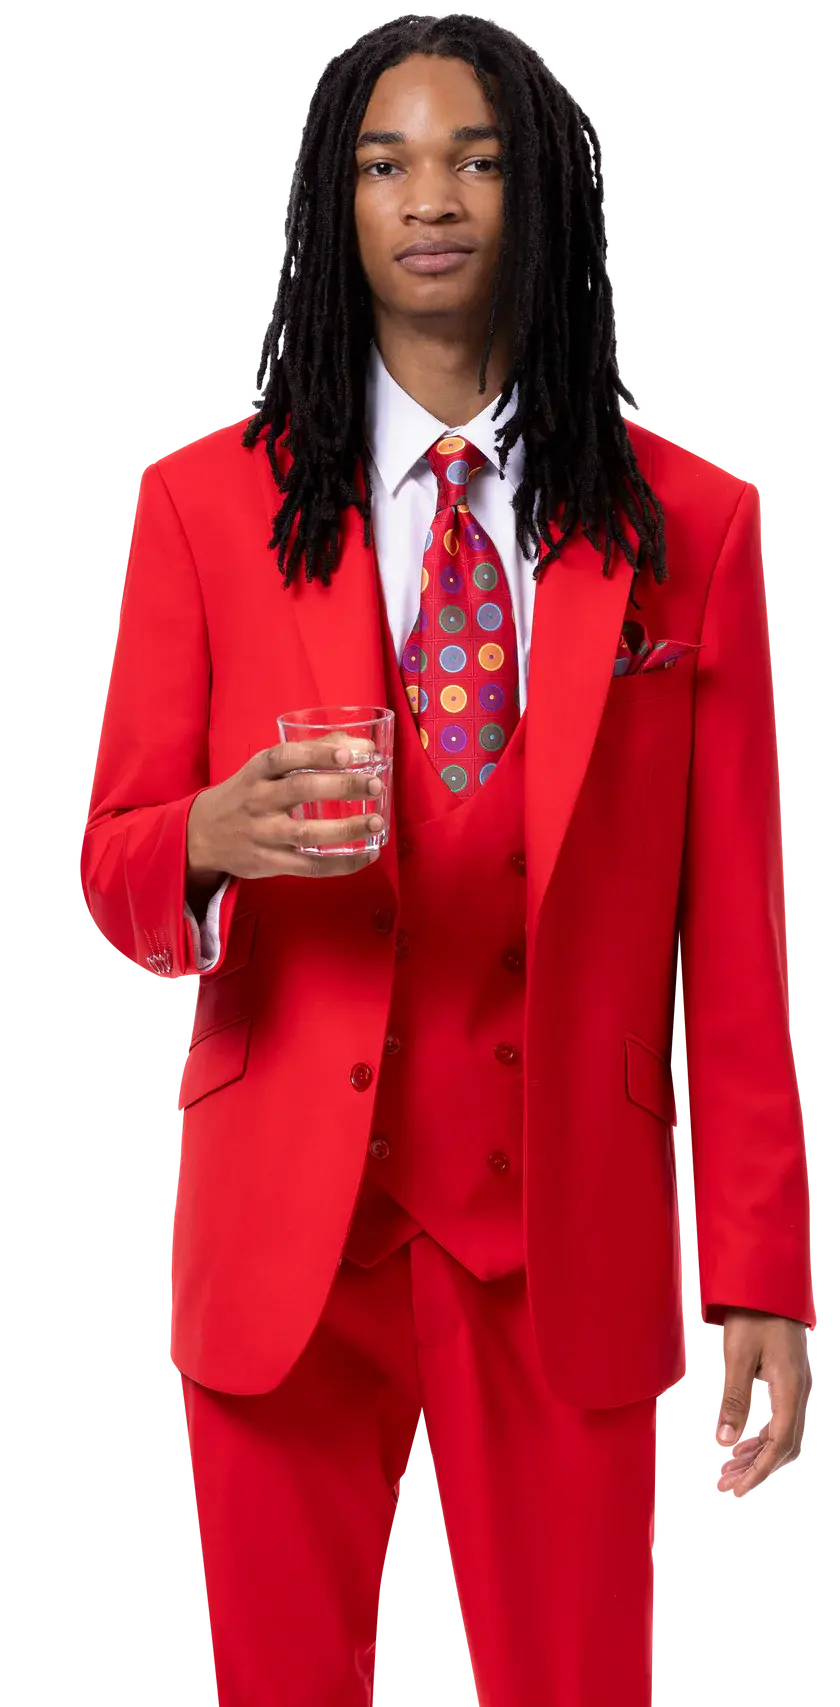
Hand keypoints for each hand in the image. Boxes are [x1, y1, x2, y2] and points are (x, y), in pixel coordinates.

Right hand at [186, 734, 384, 882]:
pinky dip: (342, 863)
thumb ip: (308, 754)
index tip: (350, 753)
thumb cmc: (246, 794)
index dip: (318, 754)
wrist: (202, 835)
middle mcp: (258, 801)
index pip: (285, 757)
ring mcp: (263, 834)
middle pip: (301, 790)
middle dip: (342, 786)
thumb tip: (358, 745)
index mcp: (257, 772)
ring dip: (346, 828)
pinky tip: (367, 854)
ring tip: (377, 822)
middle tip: (375, 784)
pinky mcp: (270, 862)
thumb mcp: (264, 769)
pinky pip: (310, 867)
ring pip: (307, 833)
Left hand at [714, 1307, 811, 1497]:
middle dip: (755, 1467)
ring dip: (756, 1453)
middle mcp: (798, 1391)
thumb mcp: (738, 1354)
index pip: (779, 1443)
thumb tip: (725, 1442)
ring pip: (781, 1433)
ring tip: (728, 1468)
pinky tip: (742, 1442)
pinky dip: (760, 1435)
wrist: (768, 1284)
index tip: (737, 1487)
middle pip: (783, 1444)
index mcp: (790, 1387)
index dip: (758, 1469)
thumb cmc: (752, 1314)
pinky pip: (778, 1418)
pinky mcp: (787, 1379)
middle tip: (727, 1483)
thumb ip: (733, 1398)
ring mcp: (795, 1386)